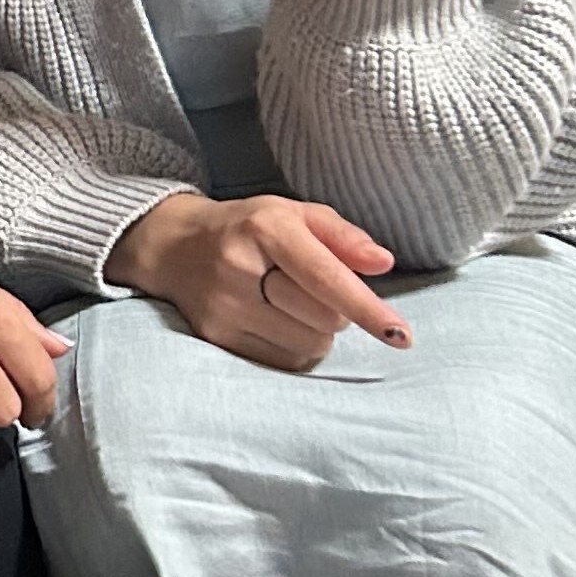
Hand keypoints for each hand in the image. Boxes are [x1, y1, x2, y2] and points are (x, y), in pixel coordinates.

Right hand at [106, 191, 409, 371]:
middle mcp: (240, 267)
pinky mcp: (217, 337)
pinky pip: (284, 362)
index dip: (367, 308)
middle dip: (338, 312)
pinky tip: (277, 324)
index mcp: (266, 228)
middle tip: (317, 292)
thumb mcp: (296, 214)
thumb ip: (343, 236)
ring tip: (292, 306)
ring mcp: (225, 306)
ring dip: (316, 333)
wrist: (174, 247)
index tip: (400, 335)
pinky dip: (295, 349)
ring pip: (308, 345)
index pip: (326, 276)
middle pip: (325, 317)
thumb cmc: (248, 229)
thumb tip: (384, 263)